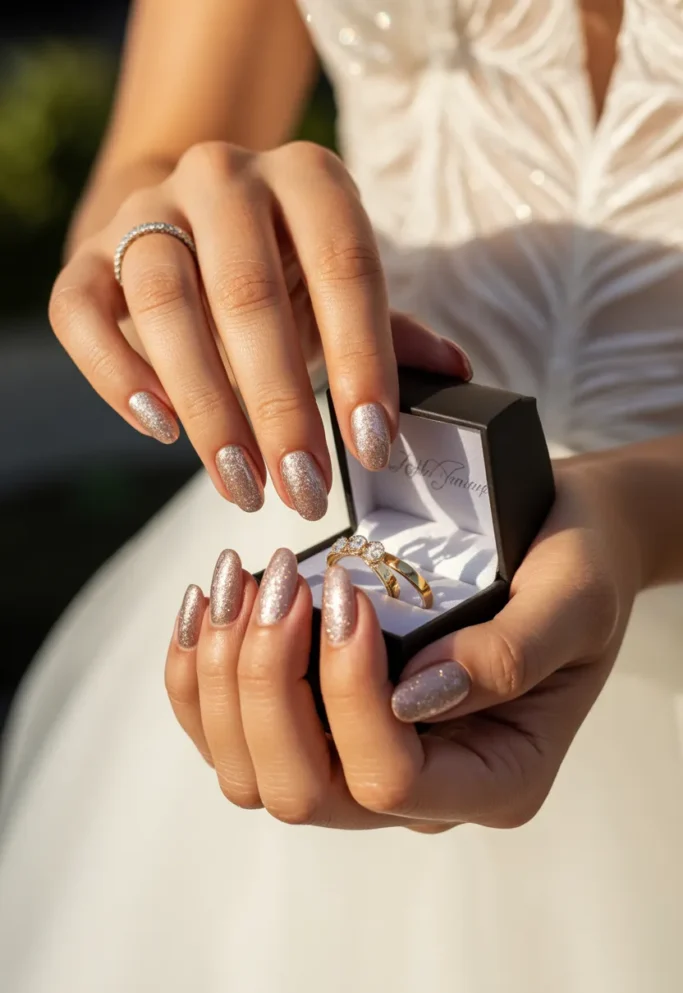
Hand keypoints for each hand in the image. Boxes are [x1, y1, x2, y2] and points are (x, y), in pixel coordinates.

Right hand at [49, 141, 469, 518]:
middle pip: (247, 292)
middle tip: (304, 490)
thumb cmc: (281, 269)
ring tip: (243, 483)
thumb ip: (388, 329)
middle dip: (280, 405)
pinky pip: (81, 312)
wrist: (186, 218)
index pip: (346, 265)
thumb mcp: (338, 288)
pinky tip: (161, 432)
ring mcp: (147, 210)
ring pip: (164, 302)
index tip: (372, 446)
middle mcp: (224, 177)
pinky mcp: (86, 253)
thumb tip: (456, 373)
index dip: (362, 360)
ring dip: (206, 406)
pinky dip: (116, 375)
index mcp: (308, 179)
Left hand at [164, 454, 639, 830]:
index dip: (349, 691)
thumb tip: (414, 695)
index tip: (347, 591)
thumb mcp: (573, 598)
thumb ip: (510, 654)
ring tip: (242, 578)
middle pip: (300, 790)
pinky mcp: (320, 726)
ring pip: (248, 771)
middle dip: (268, 682)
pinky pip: (228, 733)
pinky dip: (199, 673)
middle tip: (282, 580)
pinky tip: (211, 602)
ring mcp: (361, 764)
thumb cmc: (577, 569)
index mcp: (494, 778)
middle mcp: (420, 793)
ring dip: (225, 674)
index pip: (389, 779)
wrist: (555, 547)